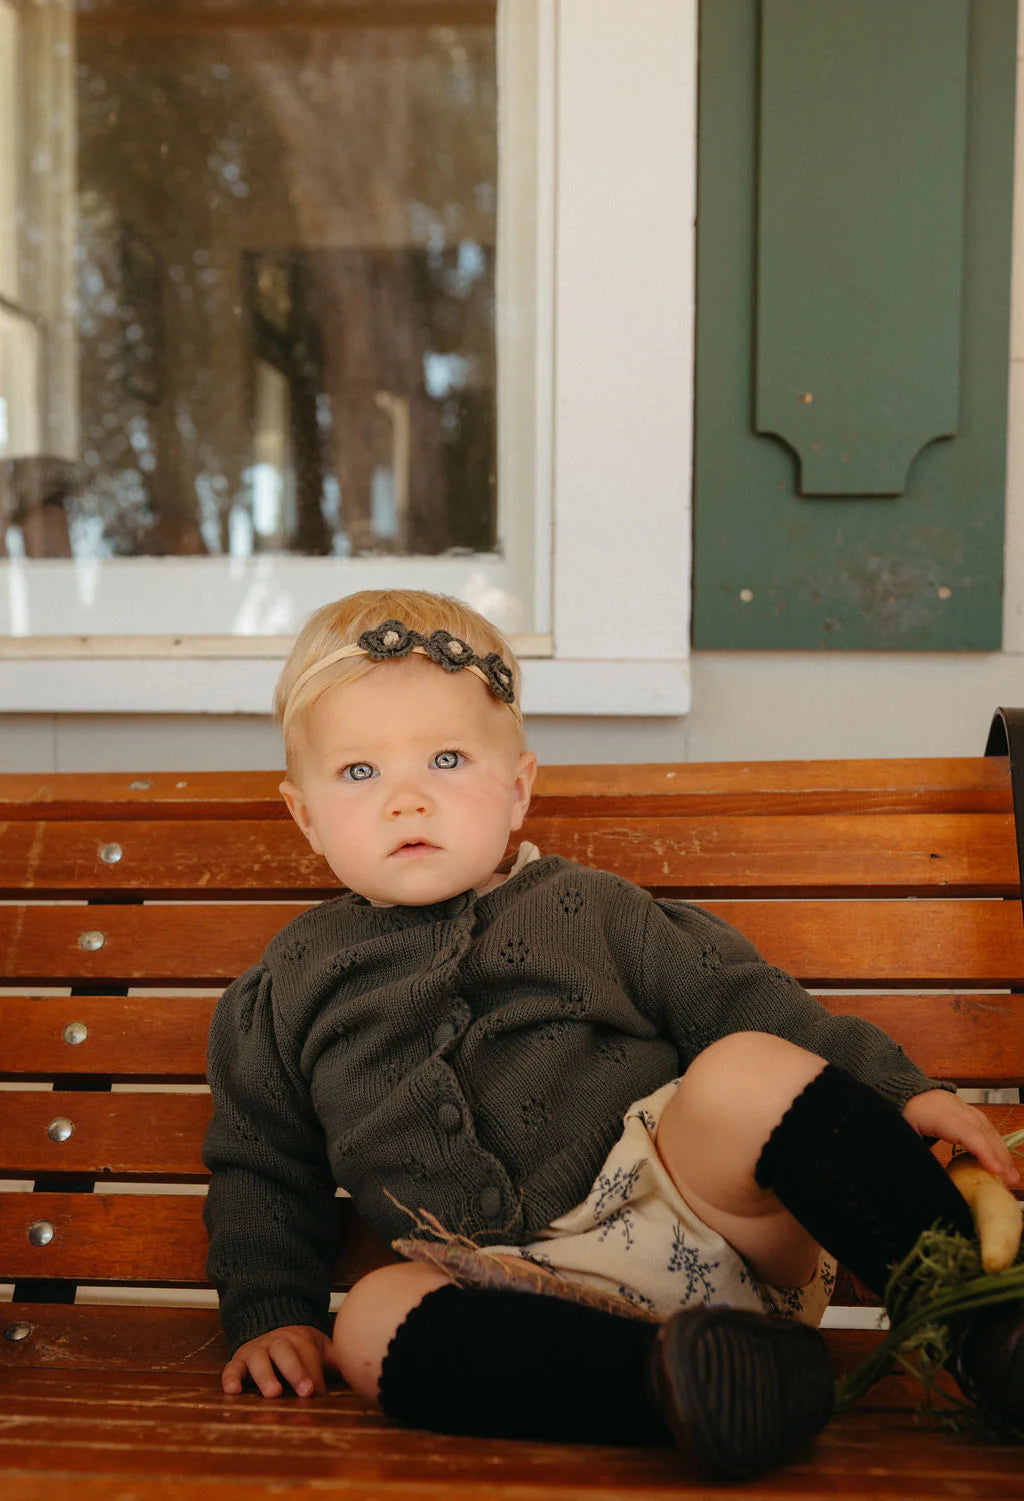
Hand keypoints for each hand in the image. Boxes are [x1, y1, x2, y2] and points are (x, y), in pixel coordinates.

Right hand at [221, 1323, 339, 1397]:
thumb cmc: (300, 1346)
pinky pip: (231, 1367)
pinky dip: (230, 1378)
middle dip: (296, 1371)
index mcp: (300, 1339)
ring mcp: (256, 1350)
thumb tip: (363, 1372)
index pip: (309, 1355)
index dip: (315, 1373)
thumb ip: (337, 1360)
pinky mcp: (238, 1360)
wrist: (269, 1322)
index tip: (320, 1392)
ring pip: (259, 1360)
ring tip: (273, 1393)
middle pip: (286, 1353)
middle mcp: (277, 1342)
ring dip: (265, 1376)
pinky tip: (232, 1391)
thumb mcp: (320, 1348)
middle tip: (305, 1391)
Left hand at [903, 1089, 1020, 1187]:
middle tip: (1011, 1180)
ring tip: (1010, 1173)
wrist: (891, 1089)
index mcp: (933, 1112)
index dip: (982, 1151)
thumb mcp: (901, 1139)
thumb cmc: (893, 1116)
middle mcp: (950, 1105)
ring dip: (1000, 1149)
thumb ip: (917, 1158)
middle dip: (998, 1154)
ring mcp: (957, 1103)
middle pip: (980, 1128)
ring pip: (985, 1125)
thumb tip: (933, 1184)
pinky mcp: (961, 1107)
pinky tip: (999, 1157)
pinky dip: (993, 1140)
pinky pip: (982, 1123)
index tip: (996, 1171)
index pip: (965, 1131)